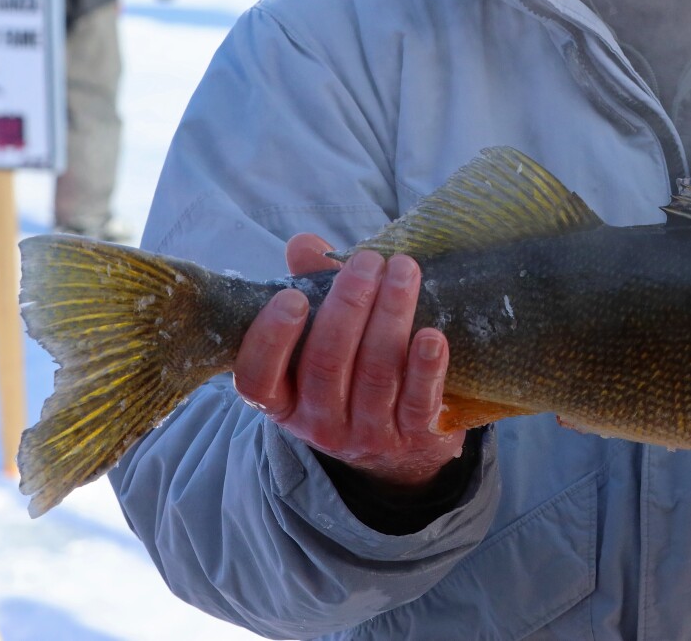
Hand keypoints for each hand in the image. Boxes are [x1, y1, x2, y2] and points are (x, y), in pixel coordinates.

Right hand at [232, 234, 465, 490]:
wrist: (404, 447)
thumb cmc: (354, 373)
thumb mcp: (325, 338)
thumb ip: (314, 289)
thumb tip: (304, 243)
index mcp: (285, 399)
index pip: (258, 378)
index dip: (270, 339)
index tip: (293, 296)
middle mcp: (320, 423)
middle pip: (326, 364)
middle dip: (349, 306)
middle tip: (369, 263)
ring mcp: (367, 434)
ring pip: (375, 374)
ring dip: (391, 317)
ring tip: (404, 272)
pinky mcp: (414, 437)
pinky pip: (418, 403)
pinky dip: (426, 368)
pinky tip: (433, 335)